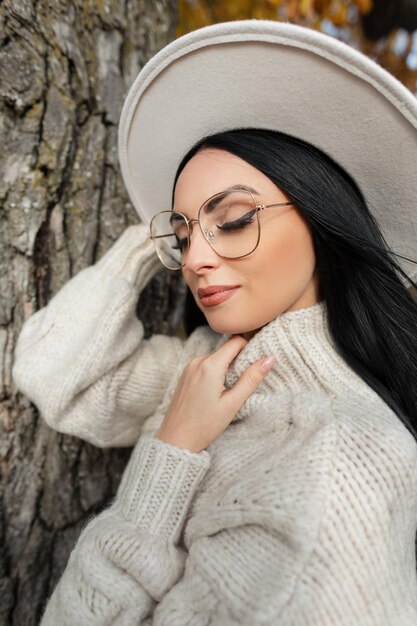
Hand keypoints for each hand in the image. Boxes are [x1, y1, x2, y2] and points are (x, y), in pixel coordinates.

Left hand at [154, 335, 274, 452]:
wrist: (175, 439)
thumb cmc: (204, 425)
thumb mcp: (232, 403)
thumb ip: (251, 379)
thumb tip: (269, 359)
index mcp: (210, 365)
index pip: (236, 342)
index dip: (249, 348)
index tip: (256, 363)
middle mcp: (197, 361)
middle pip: (226, 350)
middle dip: (238, 361)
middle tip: (244, 383)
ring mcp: (189, 367)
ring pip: (216, 358)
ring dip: (226, 368)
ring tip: (230, 391)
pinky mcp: (185, 374)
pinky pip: (205, 365)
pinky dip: (215, 373)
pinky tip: (216, 393)